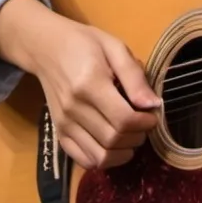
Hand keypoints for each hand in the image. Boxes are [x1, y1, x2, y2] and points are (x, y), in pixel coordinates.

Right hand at [26, 13, 161, 170]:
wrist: (47, 48)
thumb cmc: (86, 43)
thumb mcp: (115, 48)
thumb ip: (134, 77)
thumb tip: (154, 104)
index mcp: (90, 84)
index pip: (122, 119)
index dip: (144, 123)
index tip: (153, 116)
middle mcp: (73, 109)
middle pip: (112, 139)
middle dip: (137, 138)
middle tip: (145, 126)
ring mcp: (63, 124)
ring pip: (98, 156)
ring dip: (122, 153)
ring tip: (132, 137)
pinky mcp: (58, 133)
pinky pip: (82, 159)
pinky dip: (102, 160)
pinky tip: (114, 147)